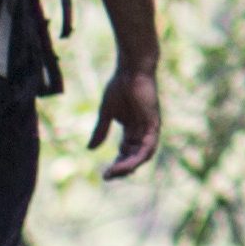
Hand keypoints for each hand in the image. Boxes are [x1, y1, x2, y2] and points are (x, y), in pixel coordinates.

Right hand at [96, 60, 162, 179]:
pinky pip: (149, 146)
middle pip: (135, 157)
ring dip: (129, 166)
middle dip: (122, 169)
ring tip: (115, 172)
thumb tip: (90, 149)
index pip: (126, 153)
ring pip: (142, 155)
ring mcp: (149, 128)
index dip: (117, 164)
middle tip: (108, 176)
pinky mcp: (154, 124)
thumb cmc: (120, 86)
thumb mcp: (106, 113)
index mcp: (132, 130)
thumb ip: (100, 131)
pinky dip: (139, 157)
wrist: (130, 70)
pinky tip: (128, 164)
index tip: (104, 174)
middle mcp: (143, 132)